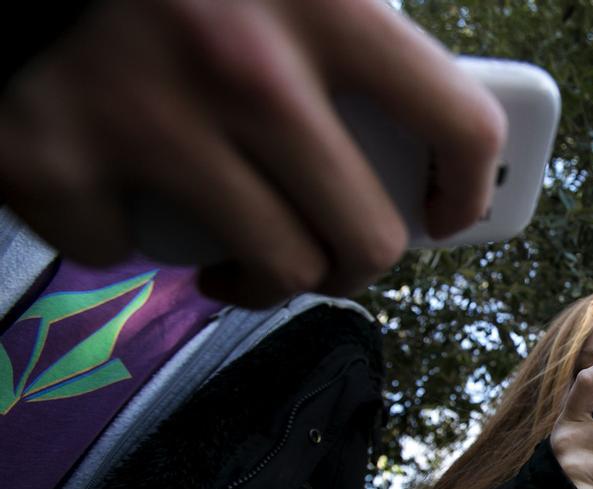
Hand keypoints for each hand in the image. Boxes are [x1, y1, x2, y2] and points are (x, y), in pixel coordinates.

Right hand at [0, 0, 504, 307]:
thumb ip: (348, 38)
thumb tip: (426, 127)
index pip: (459, 121)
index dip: (469, 188)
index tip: (448, 214)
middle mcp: (246, 63)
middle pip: (367, 238)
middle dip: (353, 260)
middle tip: (329, 247)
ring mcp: (145, 115)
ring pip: (273, 271)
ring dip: (261, 275)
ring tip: (237, 243)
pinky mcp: (51, 159)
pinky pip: (124, 254)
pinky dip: (125, 233)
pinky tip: (120, 188)